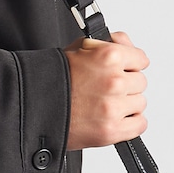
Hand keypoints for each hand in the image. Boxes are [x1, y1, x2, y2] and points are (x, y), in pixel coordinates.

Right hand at [62, 30, 148, 149]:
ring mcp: (113, 107)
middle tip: (105, 89)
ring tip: (104, 104)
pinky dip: (129, 123)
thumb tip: (128, 44)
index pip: (141, 59)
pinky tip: (112, 118)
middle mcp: (114, 80)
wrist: (33, 105)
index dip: (129, 65)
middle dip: (126, 85)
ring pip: (140, 103)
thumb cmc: (54, 77)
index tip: (120, 70)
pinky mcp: (112, 130)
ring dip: (126, 104)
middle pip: (140, 83)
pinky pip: (139, 124)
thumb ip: (111, 42)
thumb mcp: (80, 47)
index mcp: (109, 56)